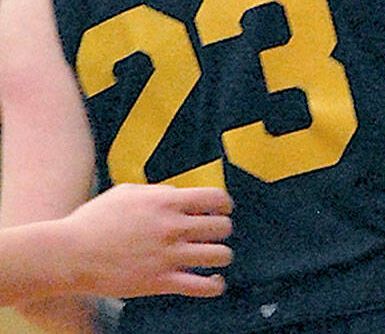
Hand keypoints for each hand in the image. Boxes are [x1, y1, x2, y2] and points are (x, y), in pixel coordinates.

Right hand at [64, 184, 232, 297]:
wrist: (68, 253)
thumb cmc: (92, 222)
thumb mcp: (127, 192)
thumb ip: (157, 191)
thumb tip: (177, 193)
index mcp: (166, 202)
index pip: (216, 198)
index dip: (224, 204)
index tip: (222, 210)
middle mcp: (172, 227)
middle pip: (222, 227)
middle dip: (222, 230)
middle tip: (214, 234)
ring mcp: (168, 255)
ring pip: (219, 255)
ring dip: (221, 256)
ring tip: (213, 256)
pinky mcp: (160, 281)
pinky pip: (202, 286)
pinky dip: (214, 285)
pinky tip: (213, 282)